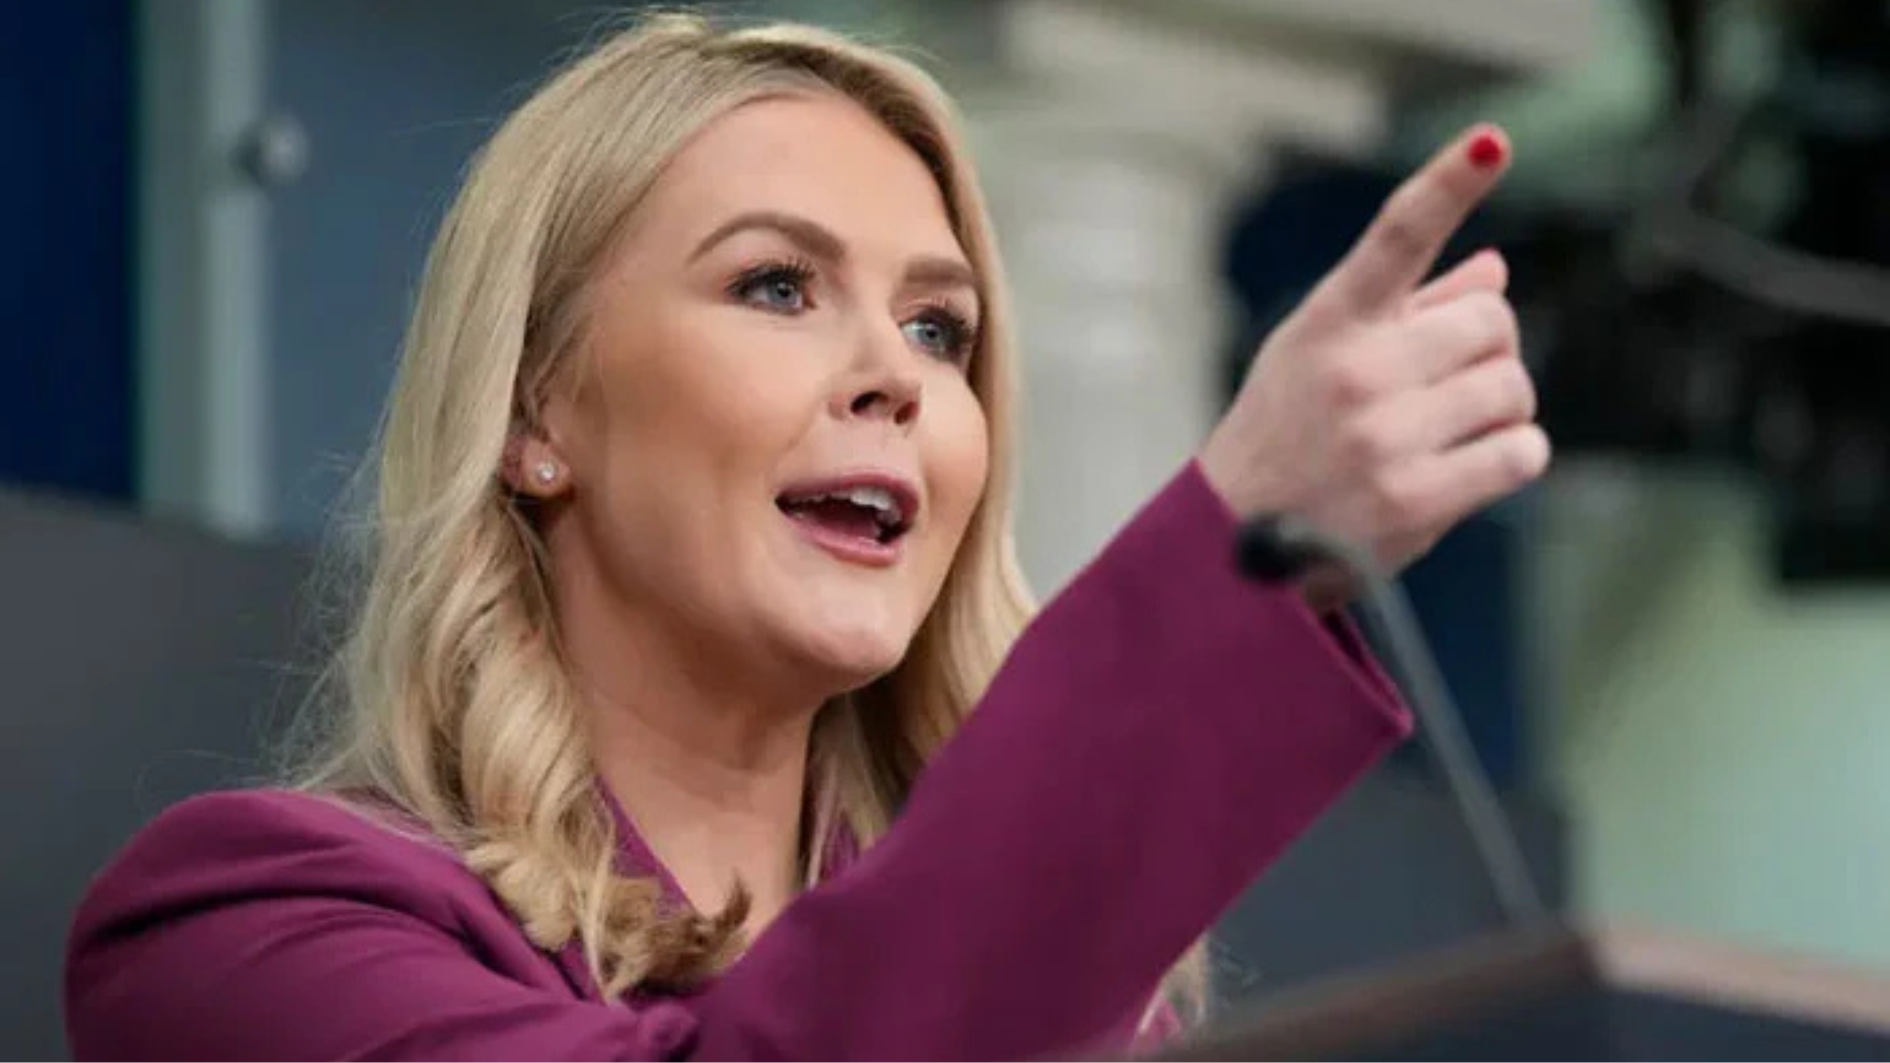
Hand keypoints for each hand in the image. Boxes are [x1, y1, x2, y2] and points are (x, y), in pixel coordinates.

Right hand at [1197, 123, 1548, 589]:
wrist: (1233, 550)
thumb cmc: (1285, 438)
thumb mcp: (1319, 358)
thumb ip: (1405, 311)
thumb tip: (1494, 271)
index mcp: (1329, 322)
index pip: (1396, 236)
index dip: (1447, 182)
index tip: (1490, 142)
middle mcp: (1354, 372)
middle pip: (1492, 325)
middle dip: (1487, 352)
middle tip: (1451, 382)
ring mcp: (1384, 437)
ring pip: (1512, 389)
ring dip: (1501, 409)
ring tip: (1450, 432)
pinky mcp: (1413, 500)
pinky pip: (1520, 453)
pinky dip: (1512, 456)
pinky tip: (1471, 467)